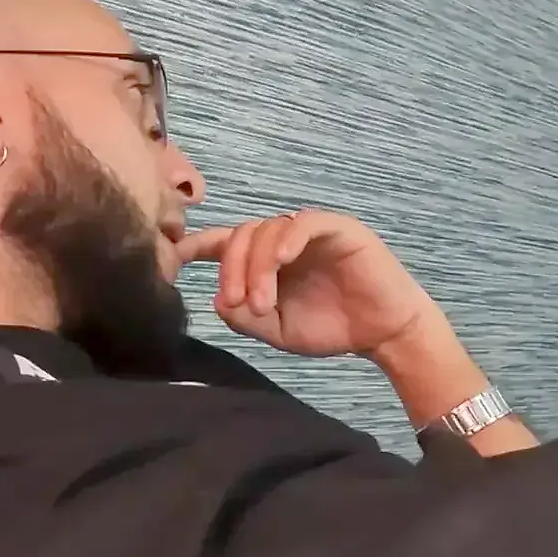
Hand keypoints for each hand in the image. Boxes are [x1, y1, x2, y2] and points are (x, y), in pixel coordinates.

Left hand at [176, 210, 439, 359]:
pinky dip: (287, 240)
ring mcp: (309, 232)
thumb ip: (245, 318)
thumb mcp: (278, 331)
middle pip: (241, 236)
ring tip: (262, 303)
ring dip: (257, 267)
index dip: (196, 245)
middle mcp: (283, 241)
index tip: (173, 258)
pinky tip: (282, 261)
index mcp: (266, 262)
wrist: (384, 332)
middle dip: (231, 269)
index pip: (225, 243)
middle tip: (235, 302)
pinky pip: (303, 223)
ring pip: (267, 230)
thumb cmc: (333, 327)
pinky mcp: (337, 229)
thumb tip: (218, 300)